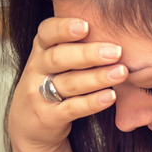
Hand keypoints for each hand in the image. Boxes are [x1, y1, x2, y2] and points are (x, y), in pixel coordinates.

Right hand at [8, 17, 124, 151]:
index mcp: (41, 51)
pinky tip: (111, 96)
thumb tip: (118, 29)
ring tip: (121, 73)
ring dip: (97, 77)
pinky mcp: (48, 117)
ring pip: (68, 83)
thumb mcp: (57, 64)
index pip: (46, 33)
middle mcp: (37, 70)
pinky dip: (92, 102)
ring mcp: (39, 94)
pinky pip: (72, 108)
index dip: (63, 28)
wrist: (29, 125)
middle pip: (59, 58)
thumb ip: (78, 47)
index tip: (86, 26)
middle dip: (88, 54)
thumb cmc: (53, 85)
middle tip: (117, 51)